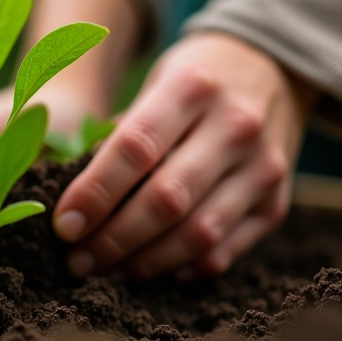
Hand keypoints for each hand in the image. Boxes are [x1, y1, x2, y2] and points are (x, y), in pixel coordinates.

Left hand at [54, 32, 315, 280]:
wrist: (274, 70)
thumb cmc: (193, 83)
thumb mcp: (153, 83)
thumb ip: (115, 135)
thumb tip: (72, 201)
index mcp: (192, 87)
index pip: (135, 148)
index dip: (95, 193)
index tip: (64, 226)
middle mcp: (236, 126)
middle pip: (167, 199)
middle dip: (113, 239)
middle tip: (78, 261)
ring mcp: (264, 168)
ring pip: (198, 234)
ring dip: (145, 262)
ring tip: (108, 270)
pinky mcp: (277, 204)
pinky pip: (225, 252)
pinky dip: (183, 269)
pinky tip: (152, 267)